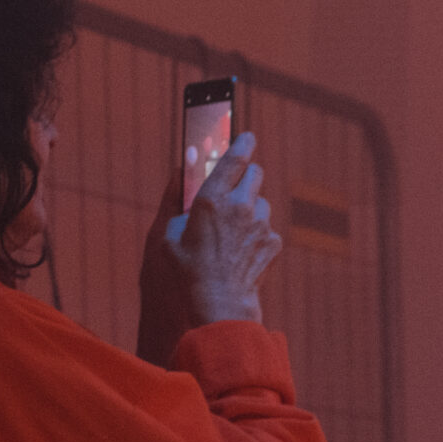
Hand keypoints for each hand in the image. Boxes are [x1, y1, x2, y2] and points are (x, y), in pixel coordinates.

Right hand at [136, 133, 281, 363]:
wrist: (219, 304)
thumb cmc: (187, 272)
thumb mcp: (169, 235)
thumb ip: (177, 199)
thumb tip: (184, 170)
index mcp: (211, 200)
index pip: (233, 158)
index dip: (241, 143)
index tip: (246, 137)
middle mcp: (240, 206)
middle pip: (255, 173)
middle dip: (247, 176)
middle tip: (235, 188)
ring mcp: (261, 224)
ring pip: (262, 202)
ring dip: (251, 209)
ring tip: (234, 232)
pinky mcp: (273, 242)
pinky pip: (267, 228)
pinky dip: (258, 235)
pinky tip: (243, 252)